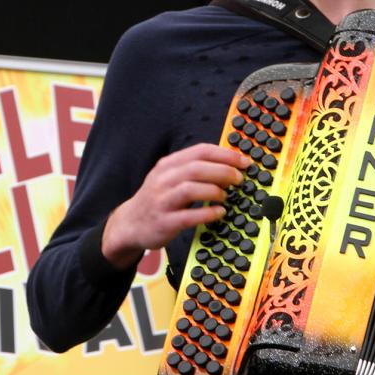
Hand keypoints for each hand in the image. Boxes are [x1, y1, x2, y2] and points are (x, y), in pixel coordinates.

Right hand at [101, 143, 251, 269]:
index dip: (225, 155)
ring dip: (214, 191)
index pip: (199, 151)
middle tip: (239, 179)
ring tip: (226, 196)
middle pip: (197, 168)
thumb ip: (192, 169)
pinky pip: (189, 216)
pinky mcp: (164, 222)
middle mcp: (163, 180)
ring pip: (191, 189)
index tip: (243, 161)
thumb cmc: (157, 199)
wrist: (130, 223)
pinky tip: (219, 213)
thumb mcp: (168, 177)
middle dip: (223, 172)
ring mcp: (162, 201)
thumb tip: (228, 164)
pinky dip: (208, 213)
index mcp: (167, 165)